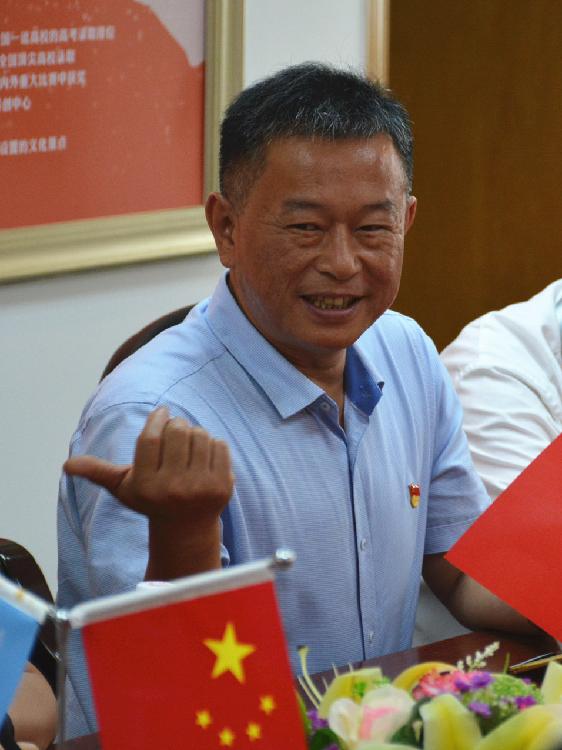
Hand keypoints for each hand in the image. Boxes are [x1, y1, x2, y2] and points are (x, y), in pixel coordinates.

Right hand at [64, 406, 233, 523]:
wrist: (187, 527)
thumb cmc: (151, 499)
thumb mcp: (123, 488)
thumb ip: (98, 472)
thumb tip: (67, 465)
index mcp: (146, 486)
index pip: (150, 438)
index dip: (157, 418)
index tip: (161, 412)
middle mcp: (173, 489)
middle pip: (178, 430)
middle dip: (177, 424)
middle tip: (175, 432)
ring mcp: (200, 488)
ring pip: (200, 434)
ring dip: (195, 433)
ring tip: (188, 445)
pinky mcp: (223, 487)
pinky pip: (220, 445)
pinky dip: (212, 444)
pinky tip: (204, 457)